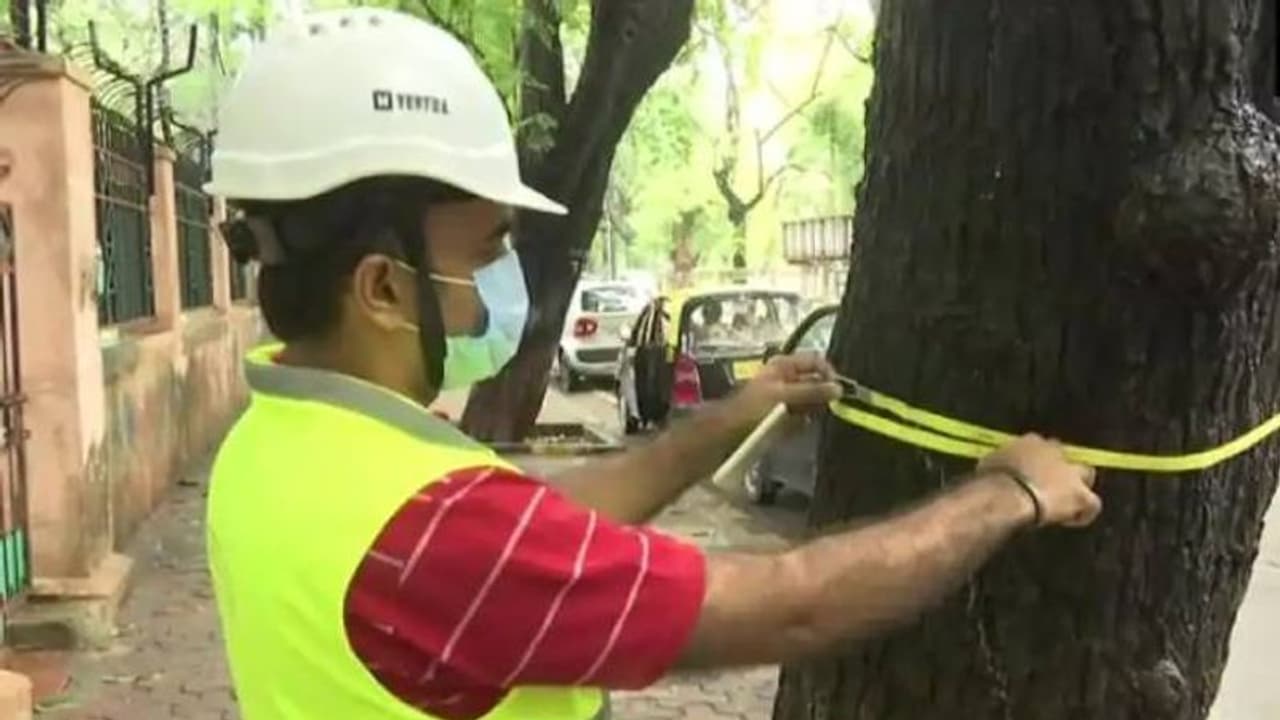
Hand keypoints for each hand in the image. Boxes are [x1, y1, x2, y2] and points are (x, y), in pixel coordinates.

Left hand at [732, 353, 841, 426]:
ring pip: (810, 402)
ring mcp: (784, 397)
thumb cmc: (752, 408)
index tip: (837, 390)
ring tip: (799, 419)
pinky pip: (801, 417)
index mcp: (784, 365)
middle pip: (815, 382)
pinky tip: (791, 427)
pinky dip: (800, 422)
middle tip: (819, 408)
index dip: (828, 373)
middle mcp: (786, 378)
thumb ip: (812, 391)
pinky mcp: (783, 415)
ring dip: (810, 411)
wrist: (728, 432)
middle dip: (819, 396)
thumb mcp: (784, 395)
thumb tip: (838, 388)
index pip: (816, 361)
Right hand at [978, 434, 1100, 527]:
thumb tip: (996, 470)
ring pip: (1086, 474)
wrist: (1009, 494)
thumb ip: (1000, 464)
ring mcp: (1071, 472)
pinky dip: (1083, 513)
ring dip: (1077, 486)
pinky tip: (1070, 521)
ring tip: (1066, 502)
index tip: (1029, 472)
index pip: (1039, 444)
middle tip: (1050, 485)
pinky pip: (1092, 505)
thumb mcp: (989, 464)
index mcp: (1030, 441)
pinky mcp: (1081, 495)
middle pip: (1065, 455)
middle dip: (1061, 467)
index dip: (1037, 460)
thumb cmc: (991, 479)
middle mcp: (1054, 451)